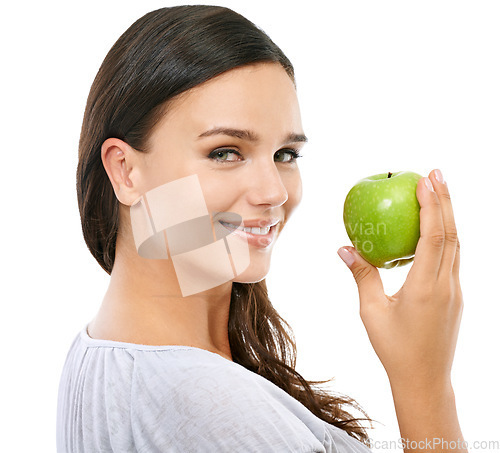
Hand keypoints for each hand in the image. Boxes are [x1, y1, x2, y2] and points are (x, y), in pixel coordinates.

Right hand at [337, 169, 462, 388]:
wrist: (426, 380)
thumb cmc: (395, 349)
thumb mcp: (372, 312)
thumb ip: (362, 276)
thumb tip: (344, 249)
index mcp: (426, 287)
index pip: (433, 237)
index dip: (432, 205)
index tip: (425, 180)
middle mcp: (447, 285)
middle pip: (451, 234)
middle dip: (445, 200)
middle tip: (435, 173)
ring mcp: (455, 291)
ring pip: (456, 245)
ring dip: (448, 216)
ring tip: (438, 192)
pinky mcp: (454, 296)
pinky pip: (452, 258)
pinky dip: (445, 236)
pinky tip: (433, 229)